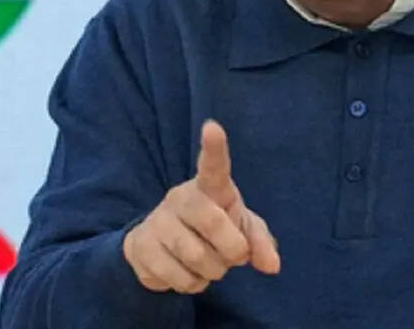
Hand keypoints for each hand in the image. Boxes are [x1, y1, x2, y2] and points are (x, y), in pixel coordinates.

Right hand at [122, 120, 280, 293]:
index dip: (214, 148)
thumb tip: (272, 265)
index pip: (213, 166)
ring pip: (198, 257)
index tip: (212, 128)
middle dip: (233, 250)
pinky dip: (194, 284)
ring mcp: (158, 222)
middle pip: (213, 223)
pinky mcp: (142, 248)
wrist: (160, 248)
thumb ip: (259, 242)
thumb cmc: (211, 229)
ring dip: (213, 271)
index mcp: (209, 187)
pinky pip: (181, 278)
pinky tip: (188, 272)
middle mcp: (180, 198)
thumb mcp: (241, 230)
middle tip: (234, 255)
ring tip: (209, 263)